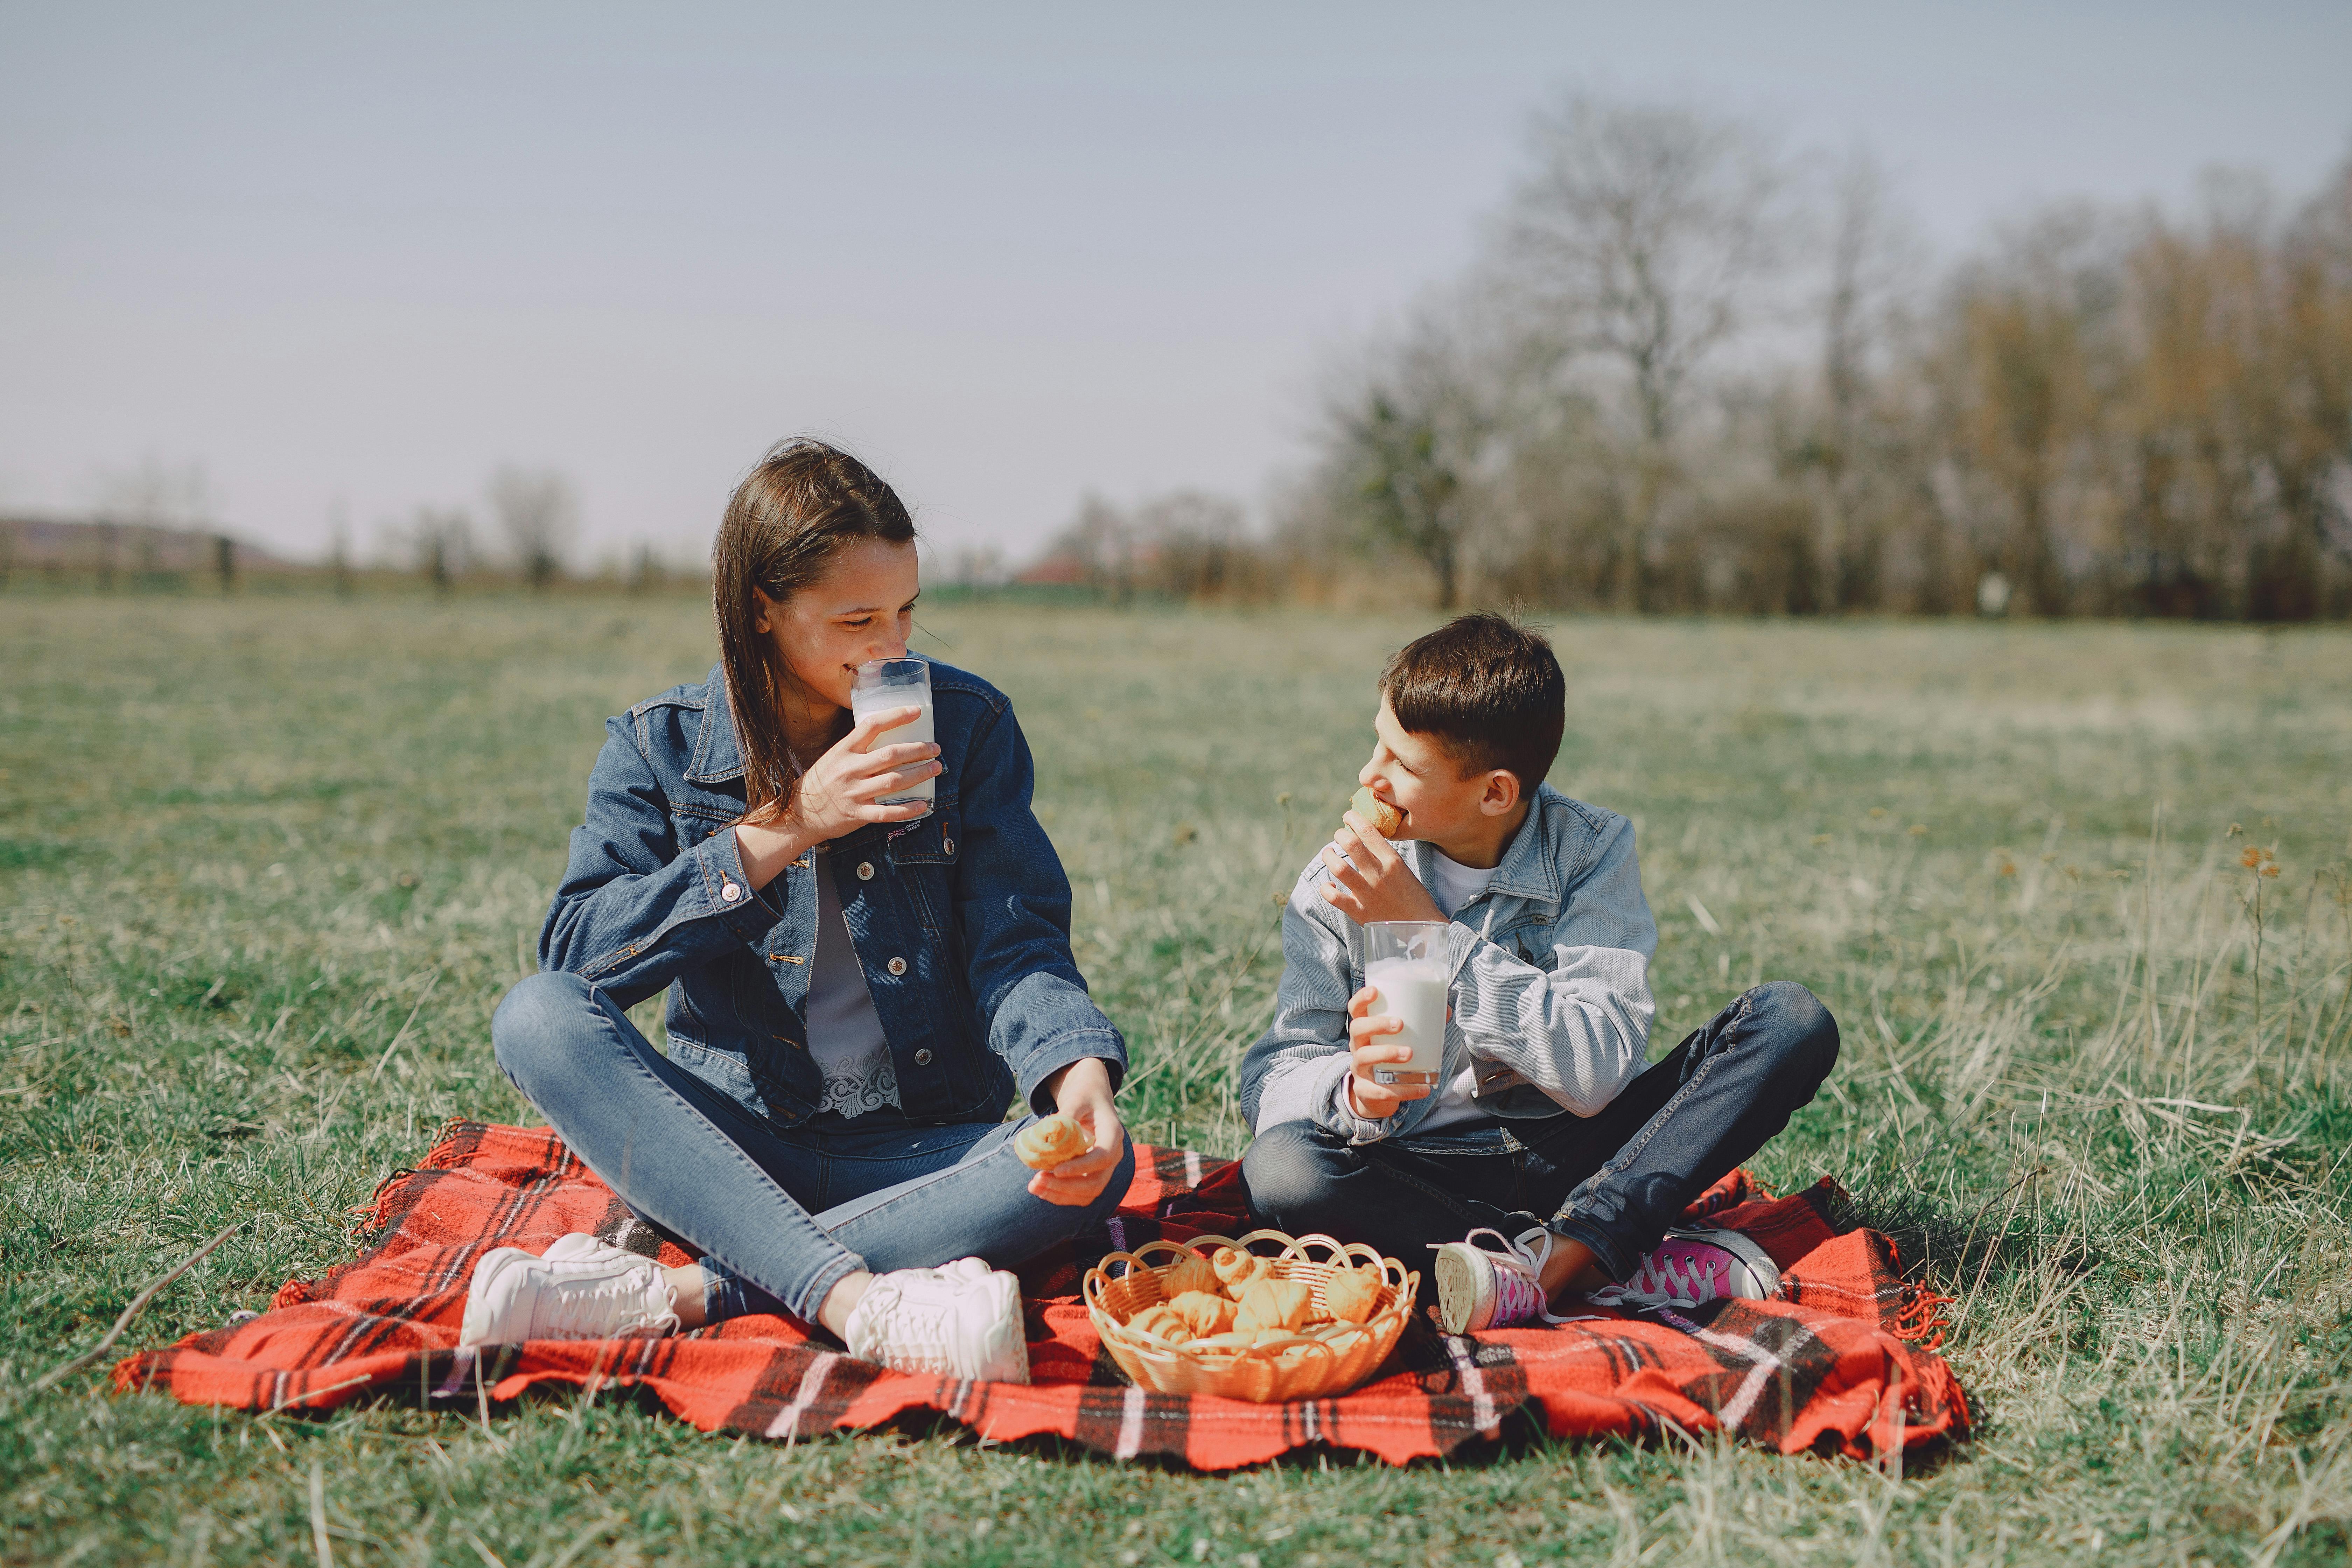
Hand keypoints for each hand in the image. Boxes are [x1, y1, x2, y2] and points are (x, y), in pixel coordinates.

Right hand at [734, 706, 938, 885]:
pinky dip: (907, 809)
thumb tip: (891, 732)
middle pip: (890, 755)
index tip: (917, 712)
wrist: (800, 812)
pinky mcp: (857, 814)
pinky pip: (887, 812)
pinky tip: (924, 804)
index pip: (872, 725)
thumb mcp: (835, 756)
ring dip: (919, 774)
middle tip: (936, 749)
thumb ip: (858, 747)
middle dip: (918, 750)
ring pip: (893, 781)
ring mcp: (853, 793)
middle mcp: (849, 769)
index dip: (896, 716)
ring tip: (936, 768)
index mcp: (844, 750)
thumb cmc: (823, 780)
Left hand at [1030, 1058, 1125, 1206]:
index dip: (1080, 1167)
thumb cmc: (1084, 1096)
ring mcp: (1105, 1168)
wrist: (1091, 1100)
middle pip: (1096, 1182)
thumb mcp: (1076, 1098)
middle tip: (1037, 1180)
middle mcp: (1113, 1154)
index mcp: (1113, 1133)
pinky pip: (1080, 1194)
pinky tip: (1040, 1188)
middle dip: (1066, 1187)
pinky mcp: (1093, 1175)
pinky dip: (1060, 1195)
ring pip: (1088, 1193)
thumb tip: (1046, 1132)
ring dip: (1060, 1195)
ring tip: (1033, 1186)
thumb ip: (1066, 1114)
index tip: (1056, 1170)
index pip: (1103, 1157)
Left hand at [1318, 812, 1445, 925]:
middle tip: (1339, 835)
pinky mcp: (1358, 912)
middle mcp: (1379, 875)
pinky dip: (1326, 889)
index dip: (1354, 819)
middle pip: (1351, 844)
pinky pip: (1333, 897)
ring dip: (1328, 856)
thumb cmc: (1412, 896)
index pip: (1369, 831)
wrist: (1420, 927)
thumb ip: (1384, 855)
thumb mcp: (1403, 869)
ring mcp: (1367, 894)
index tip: (1348, 817)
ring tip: (1328, 853)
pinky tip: (1329, 886)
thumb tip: (1363, 838)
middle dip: (1340, 834)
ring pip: (1338, 867)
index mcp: (1393, 861)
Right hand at [1342, 983, 1430, 1119]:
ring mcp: (1359, 1069)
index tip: (1375, 991)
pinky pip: (1380, 1091)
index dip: (1361, 999)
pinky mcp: (1365, 1091)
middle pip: (1357, 1029)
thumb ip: (1421, 1025)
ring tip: (1409, 1053)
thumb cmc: (1390, 1059)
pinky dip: (1403, 1090)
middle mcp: (1358, 1047)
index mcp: (1365, 1030)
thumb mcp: (1400, 1041)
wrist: (1376, 1095)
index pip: (1355, 1010)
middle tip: (1400, 1024)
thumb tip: (1445, 1008)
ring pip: (1364, 1057)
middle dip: (1377, 1024)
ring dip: (1386, 1053)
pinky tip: (1423, 1088)